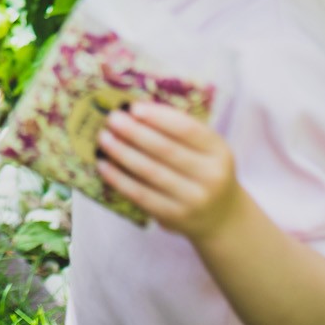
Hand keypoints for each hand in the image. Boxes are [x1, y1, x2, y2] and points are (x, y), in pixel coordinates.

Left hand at [96, 102, 242, 241]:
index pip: (187, 130)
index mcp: (219, 151)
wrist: (221, 216)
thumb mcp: (205, 149)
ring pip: (151, 172)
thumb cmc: (203, 170)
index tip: (134, 108)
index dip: (159, 117)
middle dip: (135, 132)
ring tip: (104, 138)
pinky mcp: (174, 216)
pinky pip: (141, 195)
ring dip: (122, 153)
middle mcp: (210, 176)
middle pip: (166, 150)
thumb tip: (133, 111)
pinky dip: (119, 179)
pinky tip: (104, 165)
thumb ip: (177, 131)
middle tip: (112, 119)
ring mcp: (193, 199)